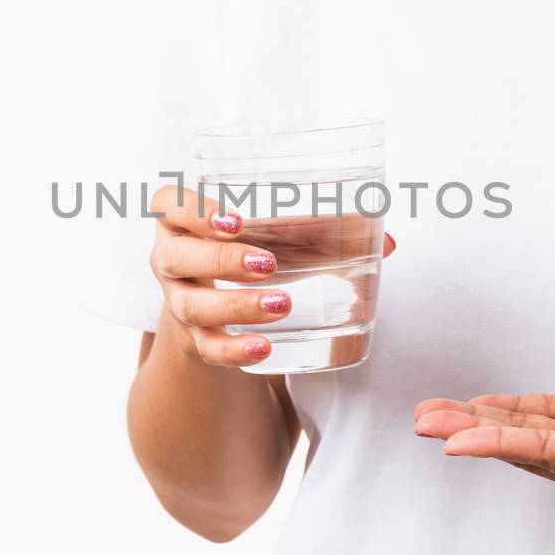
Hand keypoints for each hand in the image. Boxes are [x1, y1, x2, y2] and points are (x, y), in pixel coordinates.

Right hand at [148, 185, 395, 367]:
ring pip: (190, 306)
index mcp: (181, 219)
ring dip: (236, 306)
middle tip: (269, 264)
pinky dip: (234, 350)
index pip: (168, 204)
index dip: (192, 210)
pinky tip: (264, 348)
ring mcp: (177, 300)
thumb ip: (326, 231)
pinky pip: (206, 348)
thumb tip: (386, 240)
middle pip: (174, 257)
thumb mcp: (277, 233)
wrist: (217, 306)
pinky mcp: (194, 338)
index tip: (234, 218)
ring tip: (282, 304)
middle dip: (221, 260)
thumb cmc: (251, 251)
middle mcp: (169, 258)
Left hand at [412, 366, 554, 497]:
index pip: (542, 454)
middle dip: (468, 433)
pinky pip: (545, 417)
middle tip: (422, 421)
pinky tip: (482, 405)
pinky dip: (512, 410)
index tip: (451, 441)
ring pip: (525, 432)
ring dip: (479, 421)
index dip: (494, 445)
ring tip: (434, 413)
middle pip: (520, 447)